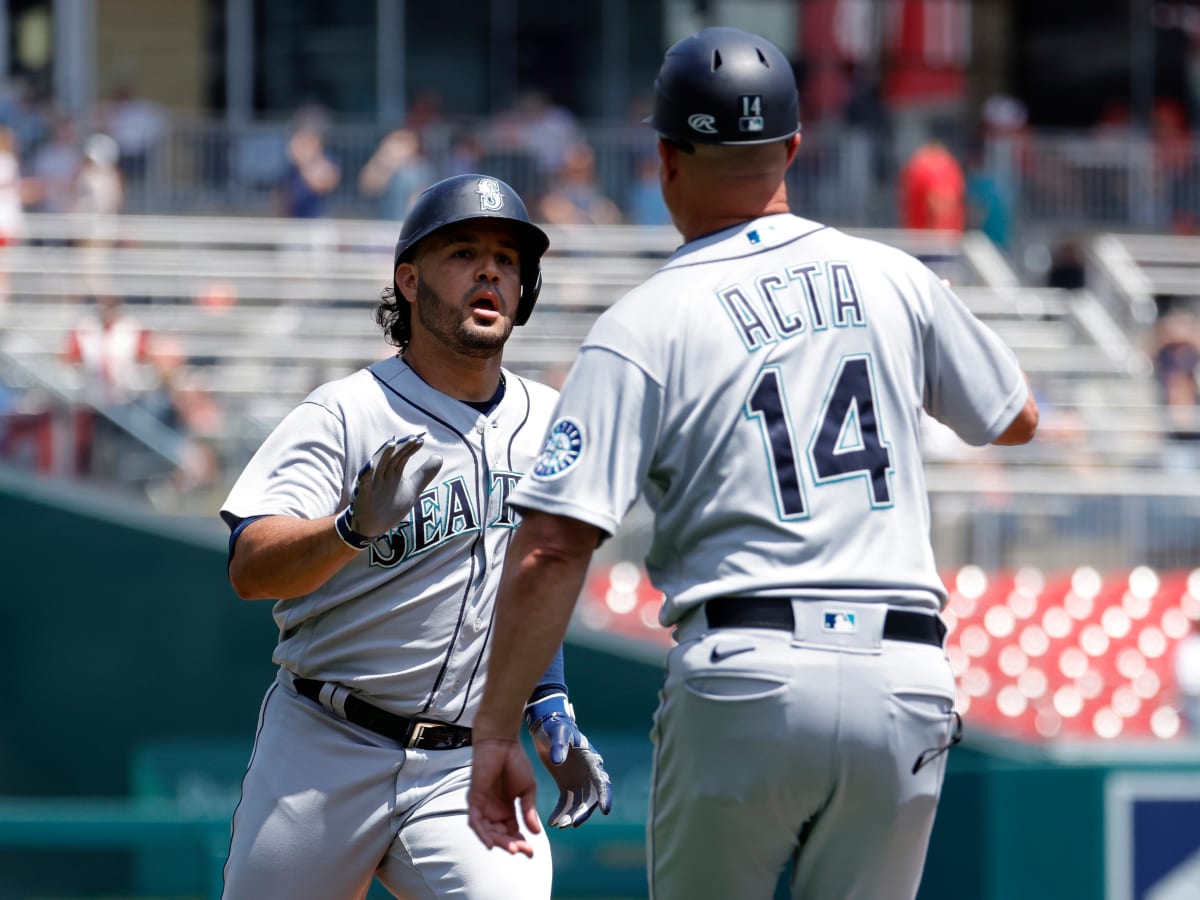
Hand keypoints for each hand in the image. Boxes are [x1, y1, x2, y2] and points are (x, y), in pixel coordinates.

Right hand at [336, 434, 442, 546]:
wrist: (372, 527)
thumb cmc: (390, 506)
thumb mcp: (412, 489)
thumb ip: (424, 474)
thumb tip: (439, 457)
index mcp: (393, 472)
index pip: (402, 456)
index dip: (411, 448)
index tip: (421, 440)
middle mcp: (382, 475)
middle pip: (392, 457)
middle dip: (401, 447)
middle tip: (412, 438)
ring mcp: (372, 484)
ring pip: (377, 466)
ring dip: (383, 454)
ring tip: (391, 443)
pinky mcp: (362, 496)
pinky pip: (363, 484)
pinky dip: (366, 474)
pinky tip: (370, 465)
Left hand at [467, 736, 540, 856]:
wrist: (502, 743)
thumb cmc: (515, 761)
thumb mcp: (527, 790)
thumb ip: (529, 810)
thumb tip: (536, 832)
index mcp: (507, 809)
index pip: (513, 832)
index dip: (521, 842)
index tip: (532, 851)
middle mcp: (494, 811)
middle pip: (500, 835)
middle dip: (511, 844)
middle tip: (523, 851)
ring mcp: (483, 806)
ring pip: (488, 832)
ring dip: (498, 842)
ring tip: (511, 848)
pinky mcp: (474, 800)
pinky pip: (475, 822)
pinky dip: (481, 834)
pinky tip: (490, 844)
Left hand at [524, 693, 612, 827]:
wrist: (546, 728)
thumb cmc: (555, 728)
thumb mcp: (558, 734)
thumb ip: (559, 746)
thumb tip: (558, 761)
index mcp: (591, 761)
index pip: (601, 781)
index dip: (604, 795)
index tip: (605, 810)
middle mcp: (587, 774)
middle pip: (590, 798)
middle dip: (583, 812)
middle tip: (571, 824)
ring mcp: (578, 781)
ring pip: (578, 804)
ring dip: (571, 816)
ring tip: (559, 825)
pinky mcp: (566, 785)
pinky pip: (566, 803)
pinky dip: (561, 813)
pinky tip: (552, 822)